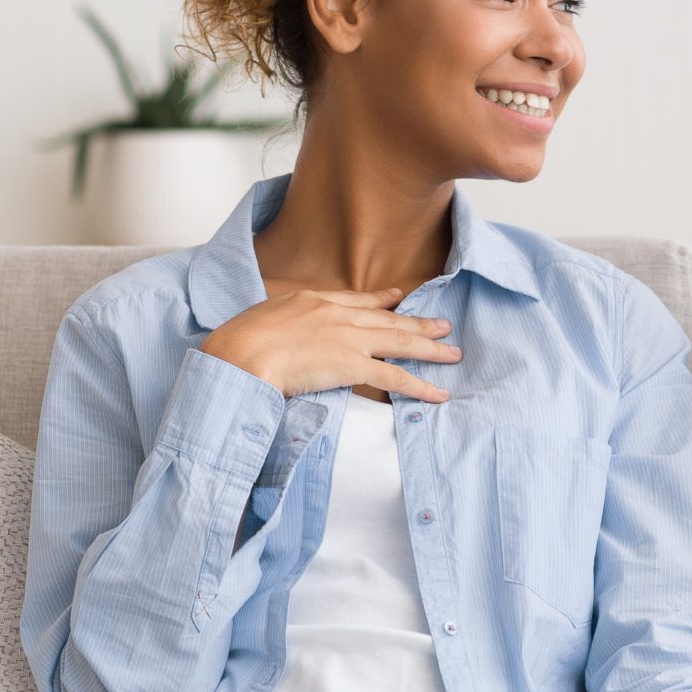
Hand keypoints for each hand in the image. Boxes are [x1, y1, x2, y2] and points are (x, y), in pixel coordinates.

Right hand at [201, 287, 460, 401]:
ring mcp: (348, 339)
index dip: (381, 300)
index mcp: (313, 300)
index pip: (356, 300)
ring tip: (453, 353)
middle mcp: (337, 315)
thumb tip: (281, 334)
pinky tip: (438, 394)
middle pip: (387, 319)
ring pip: (400, 343)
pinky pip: (395, 377)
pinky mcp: (352, 365)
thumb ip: (282, 323)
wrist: (241, 354)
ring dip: (430, 349)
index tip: (398, 297)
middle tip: (443, 325)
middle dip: (418, 322)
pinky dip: (420, 386)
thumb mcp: (262, 319)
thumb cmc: (238, 343)